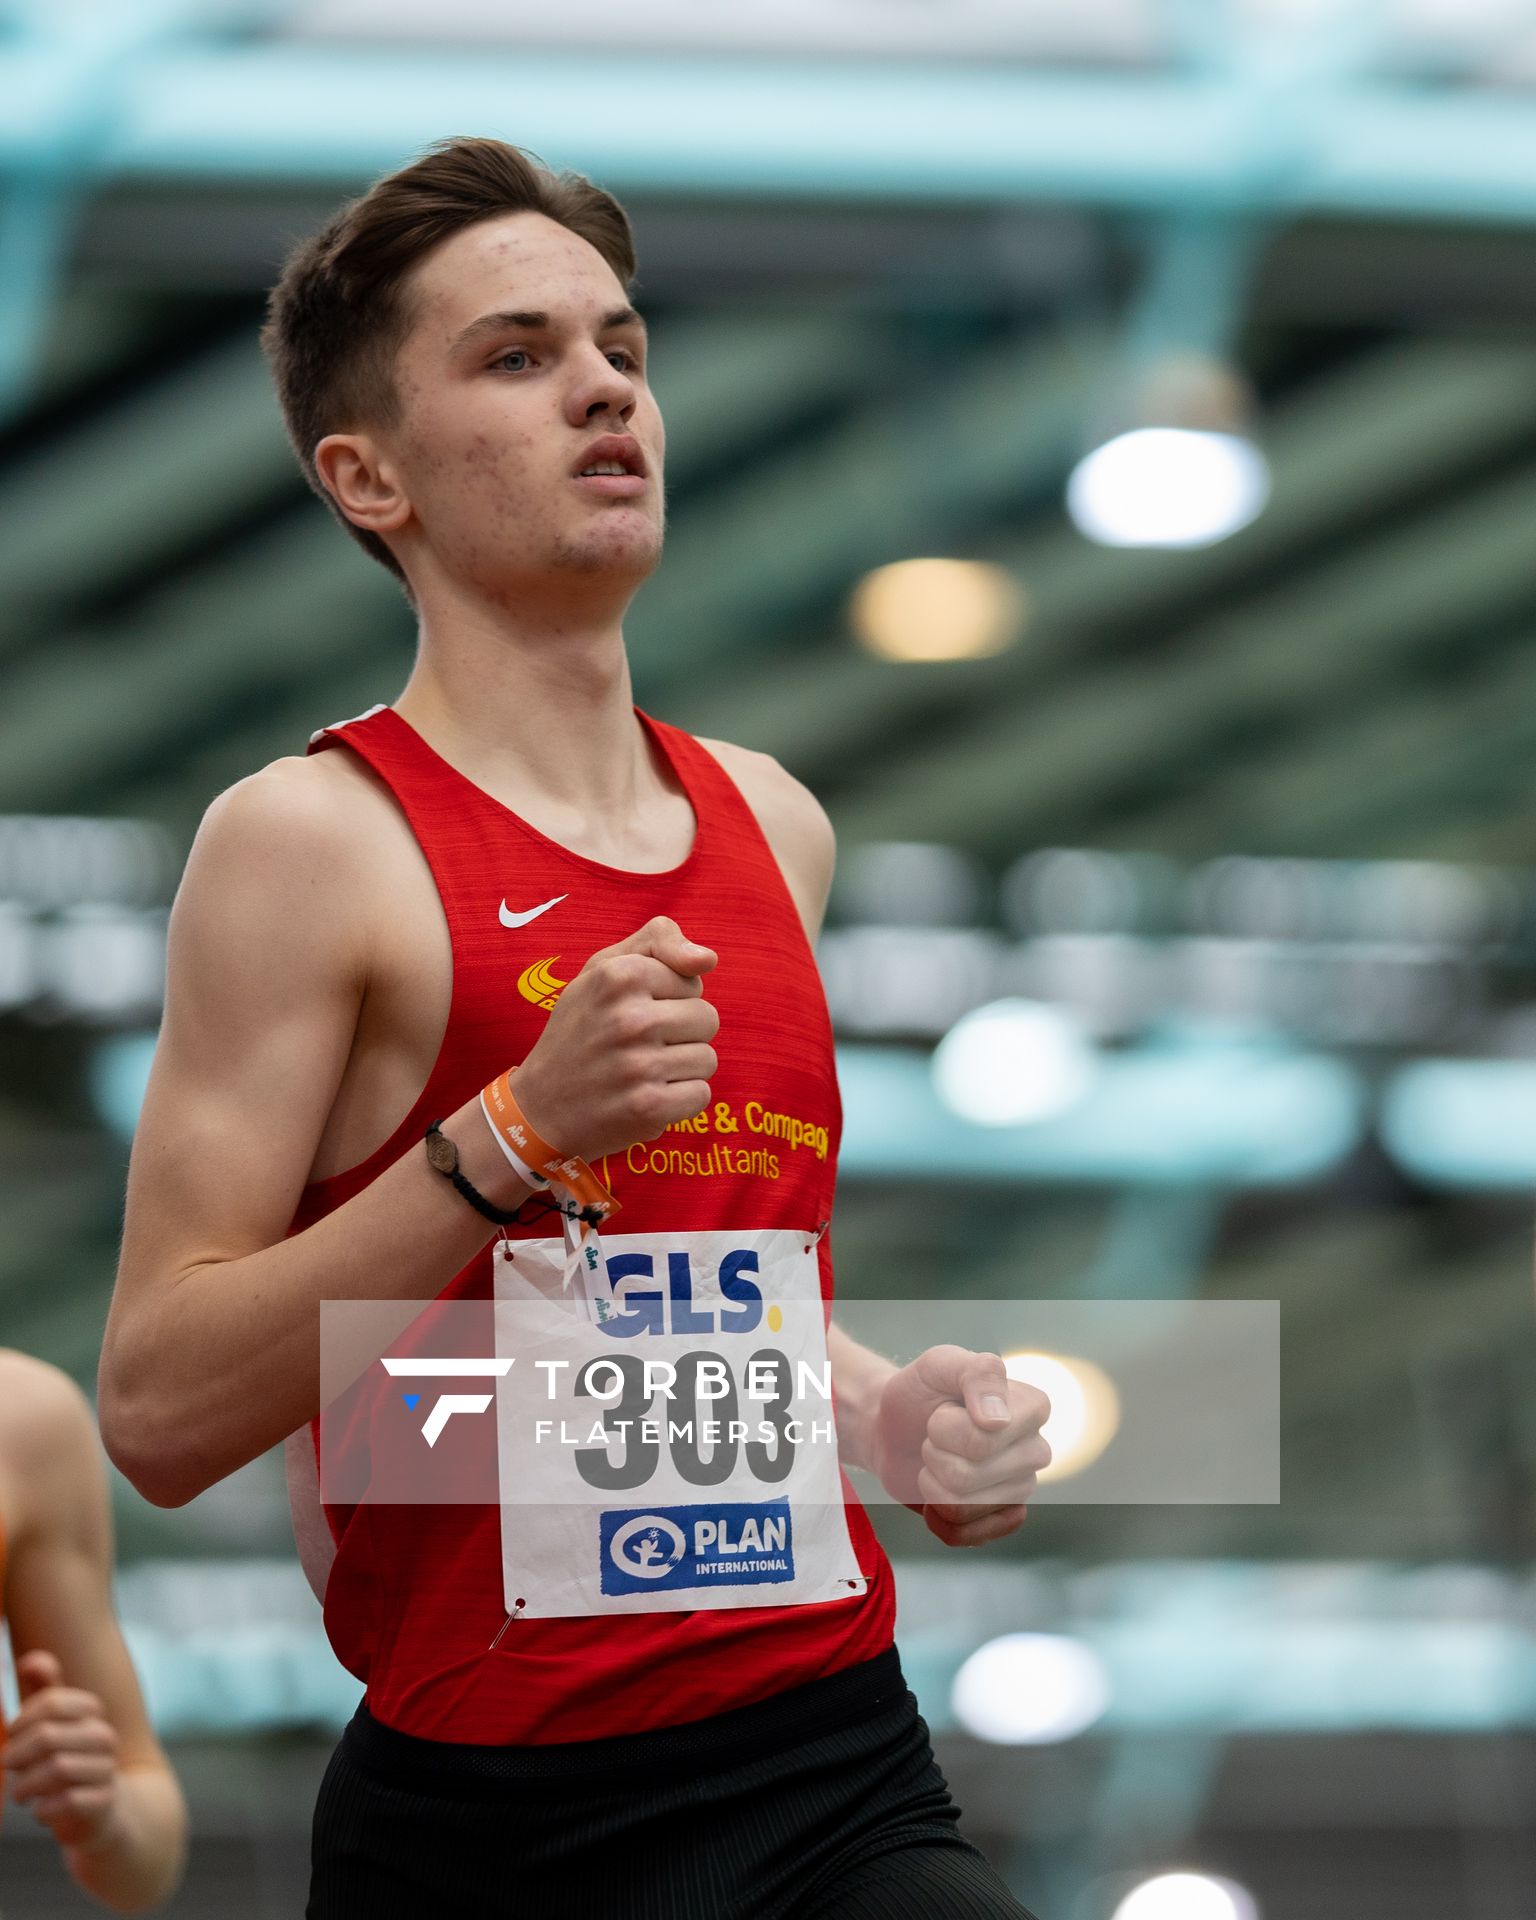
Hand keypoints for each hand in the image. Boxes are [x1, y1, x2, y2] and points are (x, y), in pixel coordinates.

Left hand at [4, 1649, 122, 1852]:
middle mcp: (103, 1736)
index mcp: (91, 1713)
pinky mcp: (105, 1802)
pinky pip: (69, 1802)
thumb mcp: (57, 1727)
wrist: (106, 1810)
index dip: (22, 1721)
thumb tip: (29, 1660)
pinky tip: (40, 1811)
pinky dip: (45, 1809)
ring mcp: (106, 1769)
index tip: (12, 1737)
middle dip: (17, 1756)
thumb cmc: (70, 1761)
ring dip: (26, 1786)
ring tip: (20, 1793)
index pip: (52, 1703)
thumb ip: (45, 1692)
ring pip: (57, 1769)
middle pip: (48, 1736)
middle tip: (9, 1769)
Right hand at [511, 916, 719, 1161]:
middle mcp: (629, 1018)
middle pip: (707, 1019)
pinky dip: (679, 1100)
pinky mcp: (649, 1107)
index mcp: (619, 975)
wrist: (541, 1105)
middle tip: (639, 1044)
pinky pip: (701, 1094)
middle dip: (681, 1033)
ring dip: (680, 1068)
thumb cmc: (582, 1027)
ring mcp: (638, 1066)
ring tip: (640, 1071)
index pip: (693, 982)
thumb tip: (708, 959)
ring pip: (707, 1059)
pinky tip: (645, 1096)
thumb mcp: (604, 967)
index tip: (636, 1010)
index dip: (671, 998)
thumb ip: (658, 941)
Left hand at [869, 1345, 1050, 1547]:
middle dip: (934, 1454)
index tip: (944, 1409)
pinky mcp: (1003, 1519)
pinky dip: (937, 1517)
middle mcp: (1036, 1449)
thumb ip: (976, 1373)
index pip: (983, 1439)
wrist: (895, 1427)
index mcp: (1033, 1407)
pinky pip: (966, 1536)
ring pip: (962, 1507)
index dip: (945, 1427)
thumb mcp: (940, 1363)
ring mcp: (1022, 1488)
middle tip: (935, 1435)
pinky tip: (937, 1496)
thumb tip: (998, 1420)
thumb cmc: (921, 1392)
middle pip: (968, 1476)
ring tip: (938, 1459)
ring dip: (932, 1483)